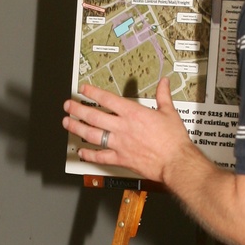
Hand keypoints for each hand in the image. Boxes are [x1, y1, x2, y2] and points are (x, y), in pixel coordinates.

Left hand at [63, 78, 195, 183]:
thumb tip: (164, 83)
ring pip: (92, 135)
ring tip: (68, 123)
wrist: (176, 162)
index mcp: (133, 114)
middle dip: (78, 109)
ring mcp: (119, 144)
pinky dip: (89, 155)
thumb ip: (163, 96)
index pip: (107, 99)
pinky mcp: (121, 159)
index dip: (92, 92)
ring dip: (77, 128)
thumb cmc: (173, 140)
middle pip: (94, 116)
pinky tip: (82, 152)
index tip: (83, 89)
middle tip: (68, 105)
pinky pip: (100, 157)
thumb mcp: (169, 112)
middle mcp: (123, 128)